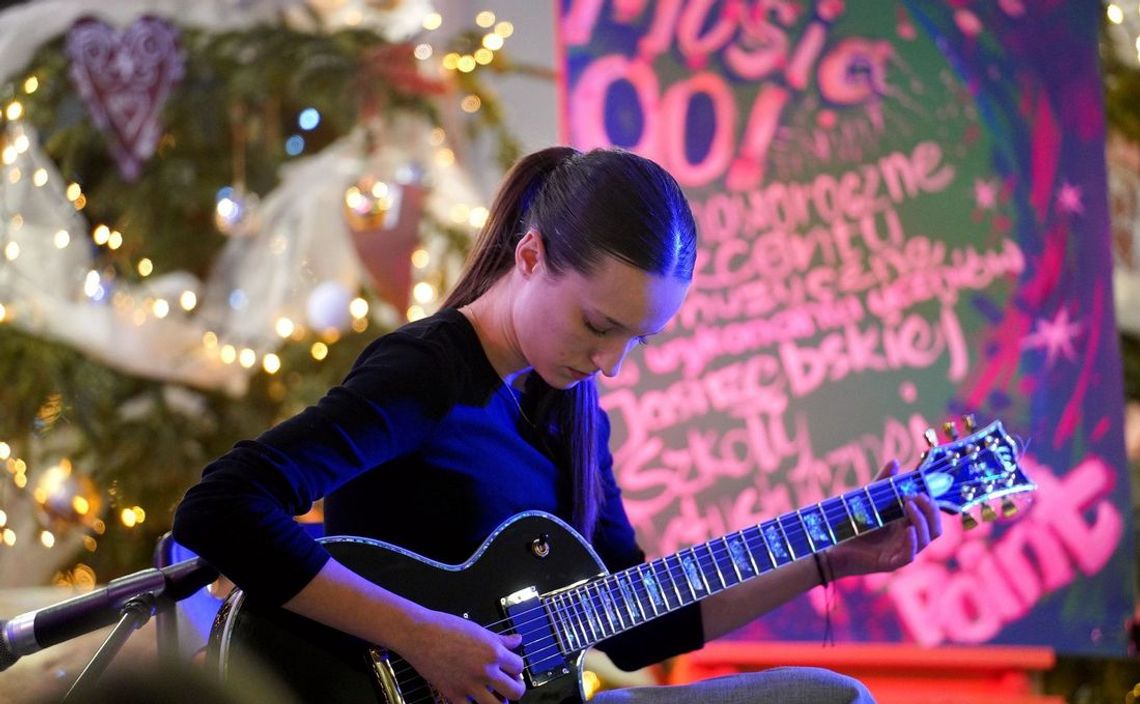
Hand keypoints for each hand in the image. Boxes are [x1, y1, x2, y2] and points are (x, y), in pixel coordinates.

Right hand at [396, 608, 524, 703]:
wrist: (419, 634)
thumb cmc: (446, 628)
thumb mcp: (478, 630)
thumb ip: (500, 639)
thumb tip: (516, 640)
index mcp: (492, 652)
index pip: (519, 666)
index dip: (516, 667)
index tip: (511, 668)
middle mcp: (484, 670)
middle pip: (515, 691)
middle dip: (515, 689)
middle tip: (509, 685)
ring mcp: (469, 685)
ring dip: (499, 702)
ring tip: (495, 696)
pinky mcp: (453, 695)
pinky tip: (474, 700)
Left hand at [826, 459, 942, 579]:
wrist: (832, 545)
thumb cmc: (852, 524)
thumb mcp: (869, 500)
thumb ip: (883, 483)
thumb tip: (895, 461)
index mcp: (907, 525)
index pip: (931, 517)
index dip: (931, 505)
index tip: (922, 490)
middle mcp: (908, 539)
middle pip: (934, 529)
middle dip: (931, 512)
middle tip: (918, 496)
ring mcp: (900, 552)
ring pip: (925, 541)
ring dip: (921, 522)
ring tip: (908, 505)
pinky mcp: (889, 563)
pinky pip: (908, 556)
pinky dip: (912, 542)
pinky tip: (908, 529)